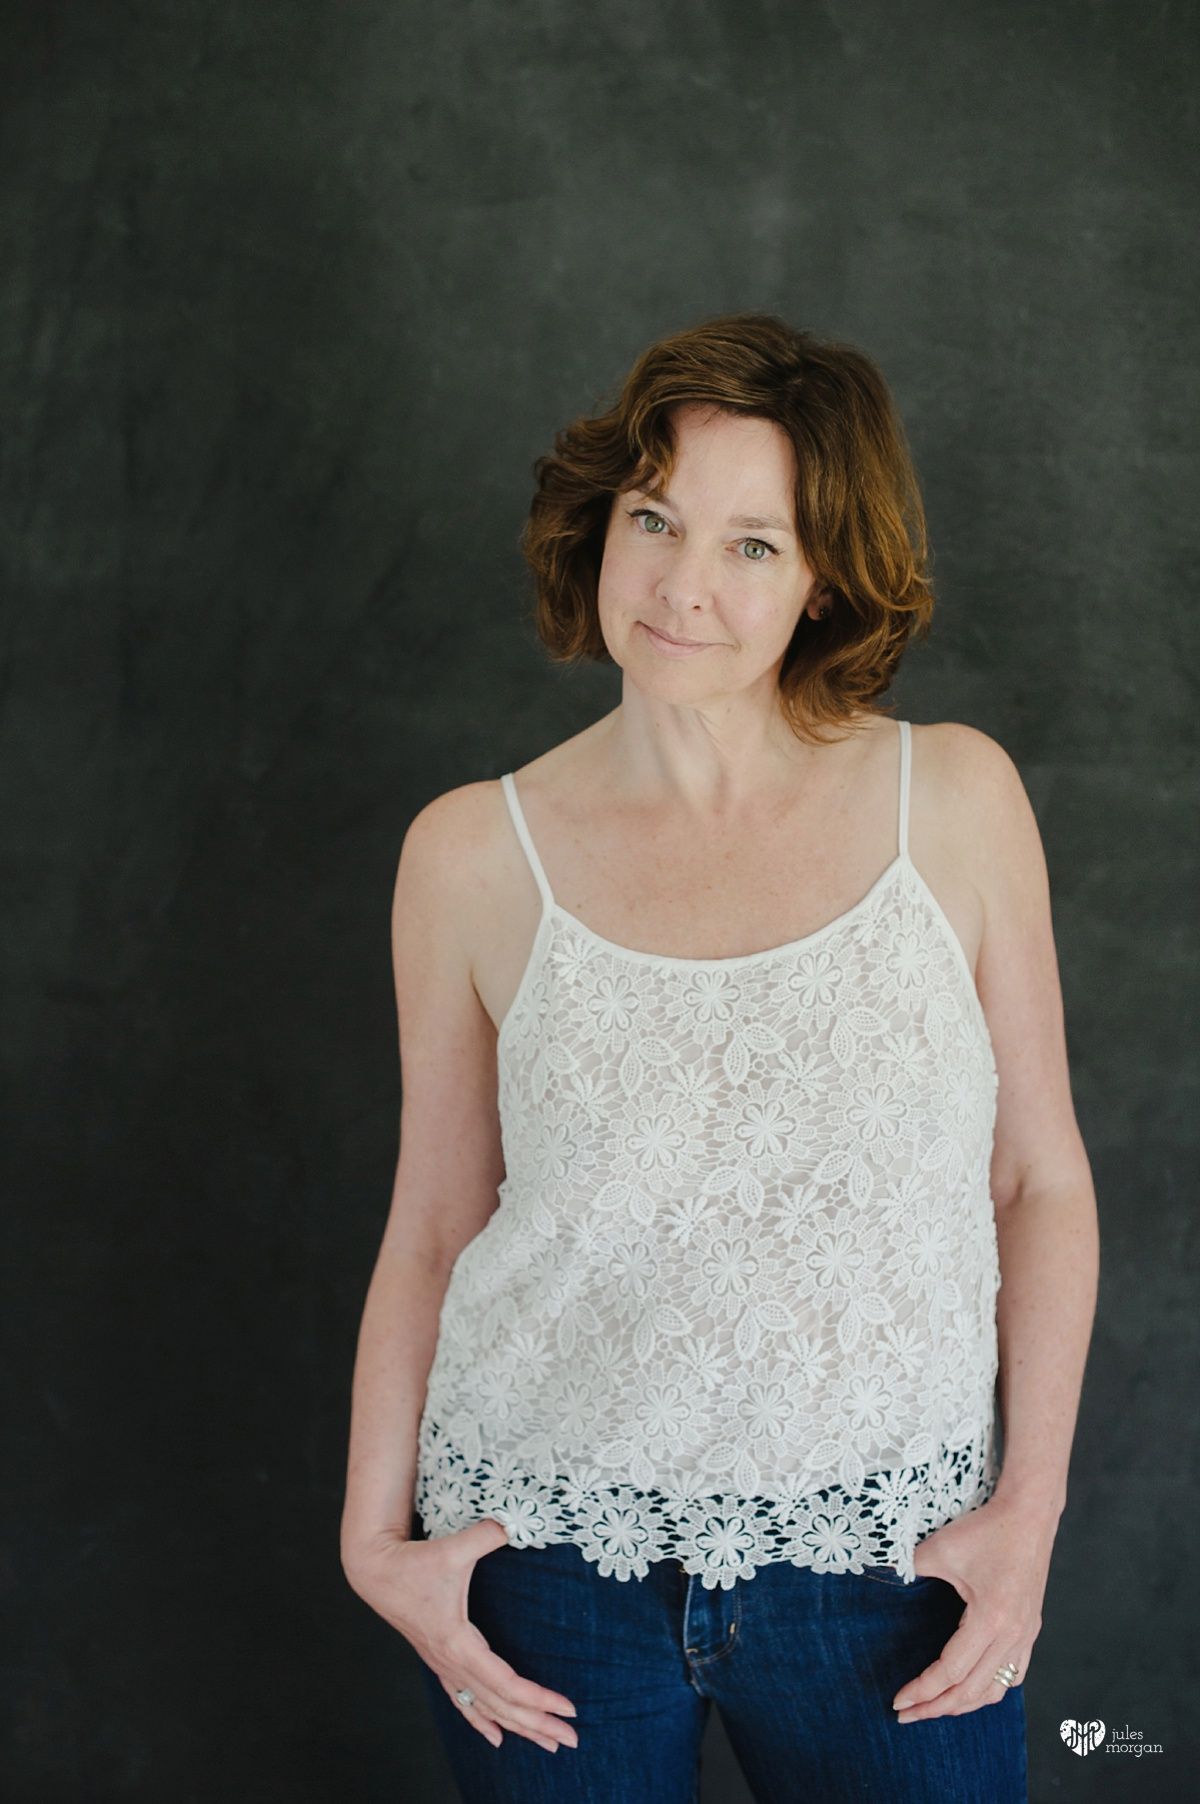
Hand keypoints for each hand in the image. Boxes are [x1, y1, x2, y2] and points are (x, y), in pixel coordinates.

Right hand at [342, 1516, 578, 1752]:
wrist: (376, 1571)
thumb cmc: (414, 1562)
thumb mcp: (452, 1548)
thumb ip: (486, 1535)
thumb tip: (516, 1523)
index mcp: (457, 1642)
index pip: (505, 1683)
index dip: (538, 1698)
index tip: (568, 1707)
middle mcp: (451, 1663)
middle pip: (501, 1705)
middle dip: (537, 1724)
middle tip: (572, 1739)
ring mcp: (444, 1666)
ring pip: (485, 1709)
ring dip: (518, 1728)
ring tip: (548, 1745)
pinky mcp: (440, 1662)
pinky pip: (465, 1702)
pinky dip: (483, 1722)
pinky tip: (499, 1739)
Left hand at [891, 1493, 1051, 1722]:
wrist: (1029, 1516)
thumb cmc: (986, 1531)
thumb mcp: (939, 1549)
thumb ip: (910, 1570)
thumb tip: (883, 1582)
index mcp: (991, 1621)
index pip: (950, 1671)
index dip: (922, 1690)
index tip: (898, 1700)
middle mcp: (1013, 1636)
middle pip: (971, 1690)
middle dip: (937, 1707)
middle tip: (907, 1714)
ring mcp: (1026, 1636)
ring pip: (995, 1689)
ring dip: (964, 1703)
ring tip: (935, 1707)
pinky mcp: (1031, 1630)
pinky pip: (1012, 1675)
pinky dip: (988, 1689)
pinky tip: (970, 1688)